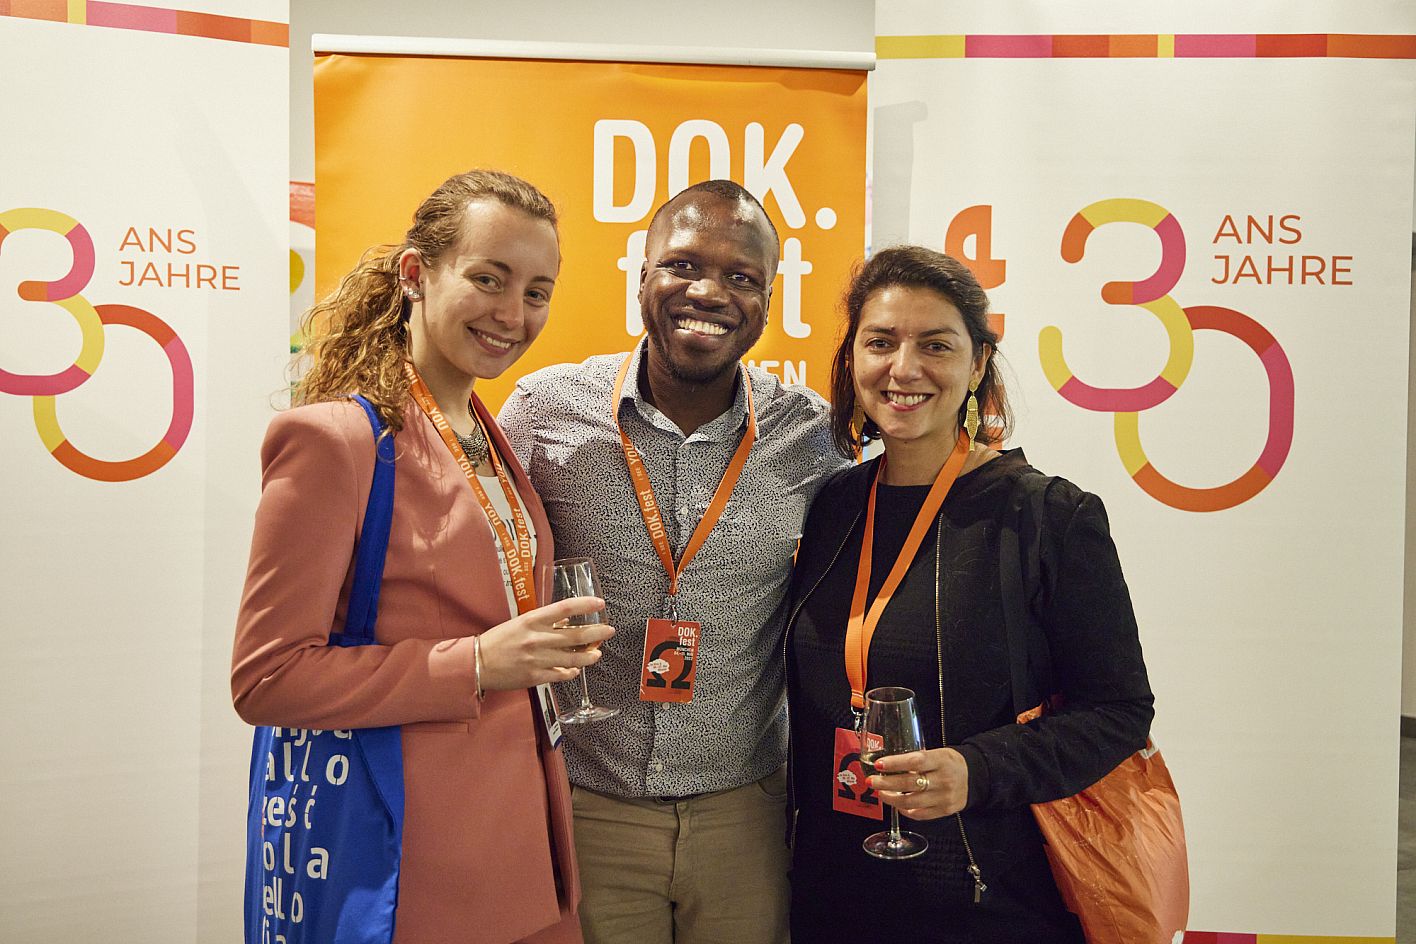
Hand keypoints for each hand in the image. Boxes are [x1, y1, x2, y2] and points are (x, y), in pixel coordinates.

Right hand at [477, 595, 614, 691]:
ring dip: (589, 655)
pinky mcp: (535, 676)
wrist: (477, 663)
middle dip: (597, 632)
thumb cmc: (498, 641)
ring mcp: (538, 658)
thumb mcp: (520, 623)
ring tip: (597, 653)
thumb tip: (566, 621)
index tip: (600, 604)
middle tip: (609, 630)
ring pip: (573, 657)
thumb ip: (544, 622)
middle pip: (576, 634)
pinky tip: (575, 669)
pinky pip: (561, 674)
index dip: (586, 605)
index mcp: (532, 620)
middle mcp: (538, 638)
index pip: (565, 608)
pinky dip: (571, 671)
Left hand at [870, 747, 968, 819]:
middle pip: (909, 783)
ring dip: (891, 798)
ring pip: (911, 802)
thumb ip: (916, 759)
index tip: (879, 765)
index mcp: (941, 760)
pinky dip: (904, 810)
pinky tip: (897, 803)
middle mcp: (944, 780)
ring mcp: (944, 797)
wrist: (974, 776)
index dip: (895, 764)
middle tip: (872, 781)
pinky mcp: (944, 811)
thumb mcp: (937, 753)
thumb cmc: (949, 763)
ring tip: (881, 793)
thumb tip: (887, 765)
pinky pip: (919, 814)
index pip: (915, 762)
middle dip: (886, 783)